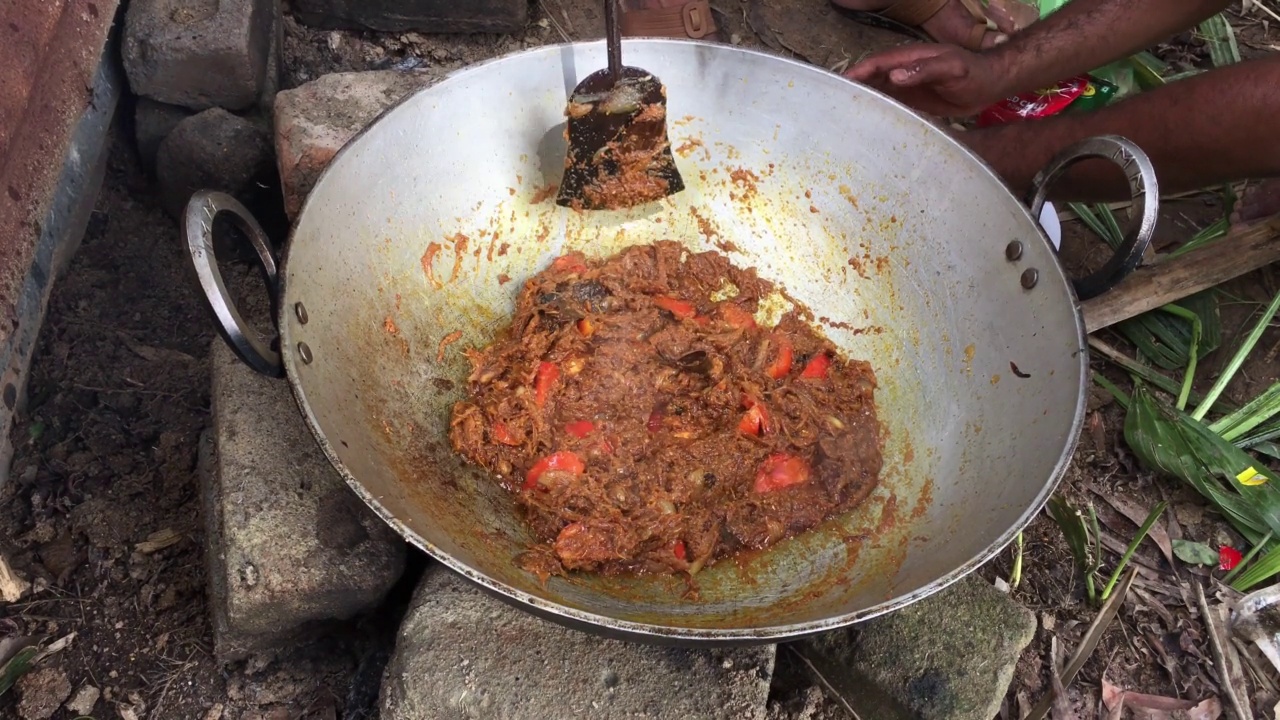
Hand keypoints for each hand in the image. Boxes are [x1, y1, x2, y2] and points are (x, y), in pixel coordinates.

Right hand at [844, 44, 1010, 117]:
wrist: (991, 85)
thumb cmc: (974, 73)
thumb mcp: (952, 68)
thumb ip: (925, 69)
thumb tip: (894, 76)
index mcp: (910, 58)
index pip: (877, 63)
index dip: (858, 72)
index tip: (840, 83)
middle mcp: (904, 71)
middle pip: (872, 77)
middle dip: (854, 86)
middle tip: (833, 103)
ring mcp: (908, 85)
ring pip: (879, 91)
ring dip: (863, 100)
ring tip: (843, 115)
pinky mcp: (913, 100)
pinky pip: (890, 104)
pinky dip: (877, 111)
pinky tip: (867, 123)